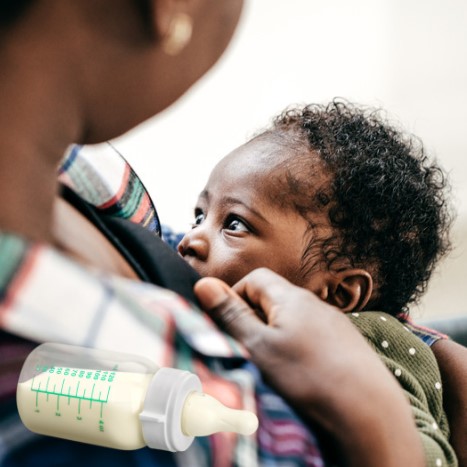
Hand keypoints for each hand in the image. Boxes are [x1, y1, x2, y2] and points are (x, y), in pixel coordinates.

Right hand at [195, 268, 424, 466]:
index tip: (228, 325)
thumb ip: (231, 314)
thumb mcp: (258, 346)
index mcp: (291, 297)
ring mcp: (333, 324)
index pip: (254, 279)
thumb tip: (204, 284)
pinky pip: (312, 338)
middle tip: (248, 351)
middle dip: (254, 321)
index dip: (235, 297)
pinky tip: (301, 375)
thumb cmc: (308, 376)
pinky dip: (298, 351)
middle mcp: (314, 304)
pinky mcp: (345, 345)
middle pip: (273, 300)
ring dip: (275, 338)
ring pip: (292, 322)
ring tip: (274, 368)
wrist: (369, 413)